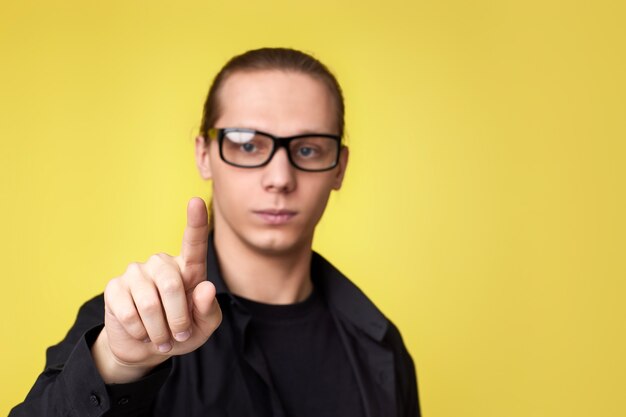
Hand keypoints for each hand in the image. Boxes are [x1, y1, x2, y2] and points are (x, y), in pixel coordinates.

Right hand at [92, 197, 221, 382]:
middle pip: (171, 285)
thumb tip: (206, 288)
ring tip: (161, 338)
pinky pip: (128, 313)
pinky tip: (141, 332)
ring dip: (158, 331)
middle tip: (178, 336)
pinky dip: (139, 332)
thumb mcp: (203, 327)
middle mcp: (161, 264)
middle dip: (177, 319)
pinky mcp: (115, 287)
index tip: (196, 201)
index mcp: (188, 269)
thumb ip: (209, 310)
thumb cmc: (181, 332)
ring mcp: (136, 273)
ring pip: (149, 304)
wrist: (146, 349)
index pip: (193, 244)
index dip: (196, 223)